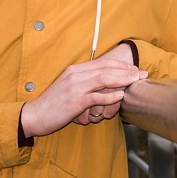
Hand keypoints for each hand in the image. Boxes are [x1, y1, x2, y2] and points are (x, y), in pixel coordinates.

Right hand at [20, 58, 146, 137]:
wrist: (35, 115)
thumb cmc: (53, 104)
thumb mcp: (69, 88)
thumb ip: (84, 83)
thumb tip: (103, 84)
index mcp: (74, 70)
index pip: (102, 63)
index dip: (120, 64)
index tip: (134, 68)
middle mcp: (75, 74)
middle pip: (105, 68)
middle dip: (126, 70)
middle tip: (141, 73)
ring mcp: (75, 87)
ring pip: (103, 79)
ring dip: (122, 79)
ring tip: (136, 80)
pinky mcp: (75, 101)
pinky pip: (96, 96)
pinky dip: (110, 95)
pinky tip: (121, 96)